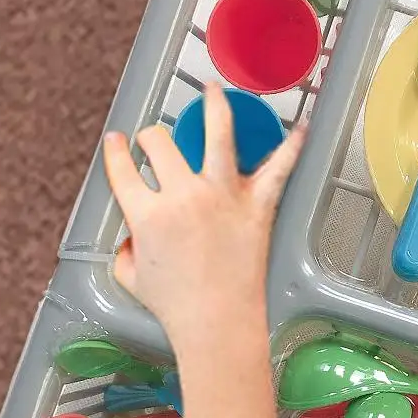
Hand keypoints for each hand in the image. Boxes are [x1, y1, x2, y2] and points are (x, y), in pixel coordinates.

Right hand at [102, 86, 304, 417]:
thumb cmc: (176, 309)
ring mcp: (221, 197)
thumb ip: (126, 252)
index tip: (117, 143)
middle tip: (155, 139)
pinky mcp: (256, 208)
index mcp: (146, 214)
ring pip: (217, 134)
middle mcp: (181, 196)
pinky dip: (291, 147)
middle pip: (160, 145)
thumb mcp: (132, 280)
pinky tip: (302, 126)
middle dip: (152, 136)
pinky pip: (277, 170)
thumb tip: (132, 239)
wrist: (218, 326)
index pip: (122, 170)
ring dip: (214, 107)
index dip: (115, 152)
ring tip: (213, 92)